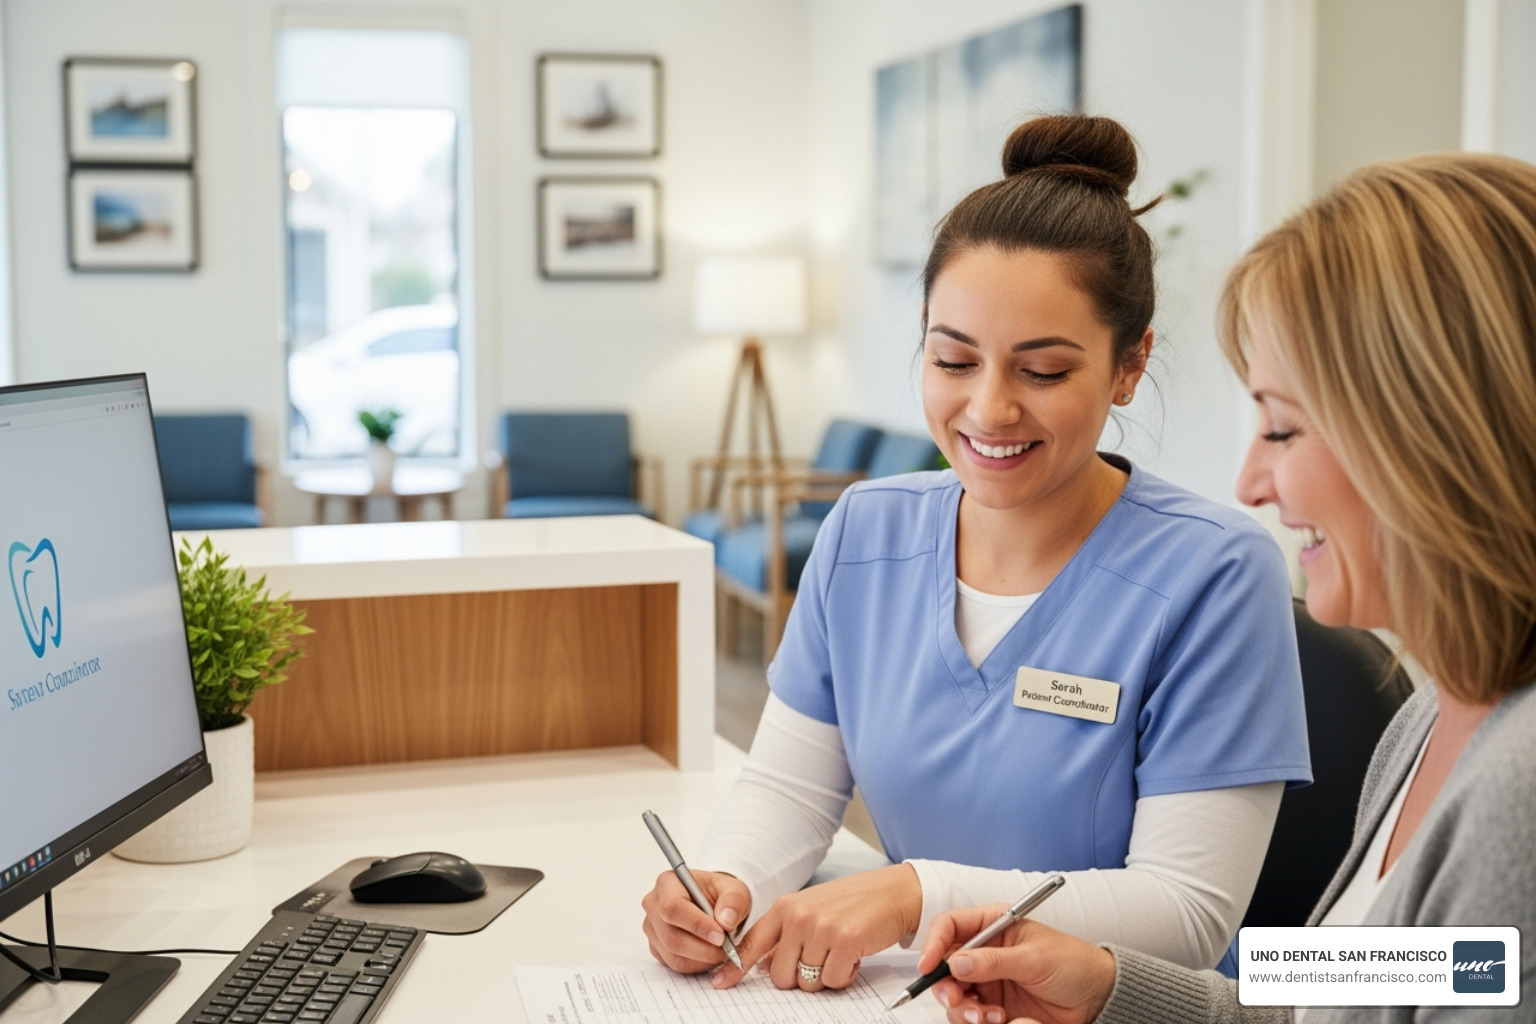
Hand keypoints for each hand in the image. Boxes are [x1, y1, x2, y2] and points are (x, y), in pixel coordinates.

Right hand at [641, 869, 751, 973]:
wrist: (716, 904)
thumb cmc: (722, 894)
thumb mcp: (736, 890)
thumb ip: (735, 901)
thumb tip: (726, 920)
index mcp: (668, 883)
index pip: (674, 908)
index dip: (697, 925)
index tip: (720, 936)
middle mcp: (654, 906)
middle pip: (672, 937)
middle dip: (704, 949)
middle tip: (727, 949)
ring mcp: (652, 929)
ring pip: (674, 956)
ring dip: (703, 960)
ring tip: (722, 950)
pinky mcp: (657, 948)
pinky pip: (675, 965)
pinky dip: (697, 965)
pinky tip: (710, 954)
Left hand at [714, 864, 921, 991]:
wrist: (894, 892)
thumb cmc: (853, 903)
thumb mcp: (812, 910)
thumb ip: (785, 935)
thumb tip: (764, 965)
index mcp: (786, 907)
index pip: (752, 943)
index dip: (735, 968)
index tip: (720, 983)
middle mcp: (799, 916)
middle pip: (780, 976)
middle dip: (799, 978)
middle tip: (821, 959)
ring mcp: (821, 928)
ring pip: (807, 982)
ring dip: (826, 976)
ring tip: (840, 951)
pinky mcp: (845, 942)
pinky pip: (833, 981)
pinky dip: (845, 976)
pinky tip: (854, 955)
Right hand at [919, 905, 1116, 1023]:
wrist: (1097, 998)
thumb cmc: (1074, 964)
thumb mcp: (1035, 958)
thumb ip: (994, 961)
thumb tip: (957, 962)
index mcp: (993, 926)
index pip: (950, 927)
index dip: (934, 944)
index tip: (928, 967)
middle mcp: (985, 953)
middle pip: (944, 966)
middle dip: (946, 986)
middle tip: (959, 1000)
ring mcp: (988, 981)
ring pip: (955, 996)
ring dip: (964, 1009)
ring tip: (988, 1016)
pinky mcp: (994, 1007)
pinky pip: (971, 1016)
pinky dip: (978, 1021)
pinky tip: (1000, 1020)